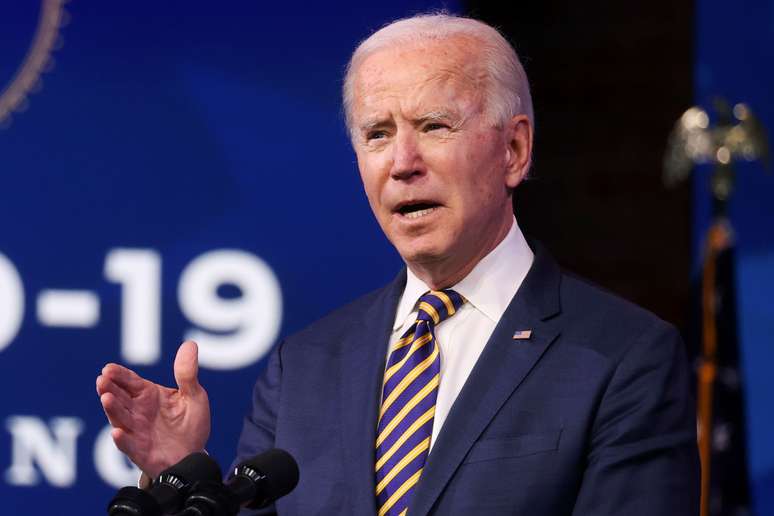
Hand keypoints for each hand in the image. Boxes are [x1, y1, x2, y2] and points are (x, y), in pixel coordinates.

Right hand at [96, 341, 210, 478]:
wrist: (193, 456)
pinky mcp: (139, 451)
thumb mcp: (194, 396)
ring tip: (106, 398)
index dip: (119, 375)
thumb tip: (189, 344)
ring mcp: (136, 431)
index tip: (108, 368)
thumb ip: (187, 373)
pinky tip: (118, 433)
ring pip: (120, 418)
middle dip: (110, 388)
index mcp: (148, 395)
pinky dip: (122, 440)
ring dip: (112, 409)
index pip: (129, 381)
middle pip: (120, 398)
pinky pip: (129, 445)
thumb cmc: (190, 424)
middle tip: (102, 380)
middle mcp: (137, 412)